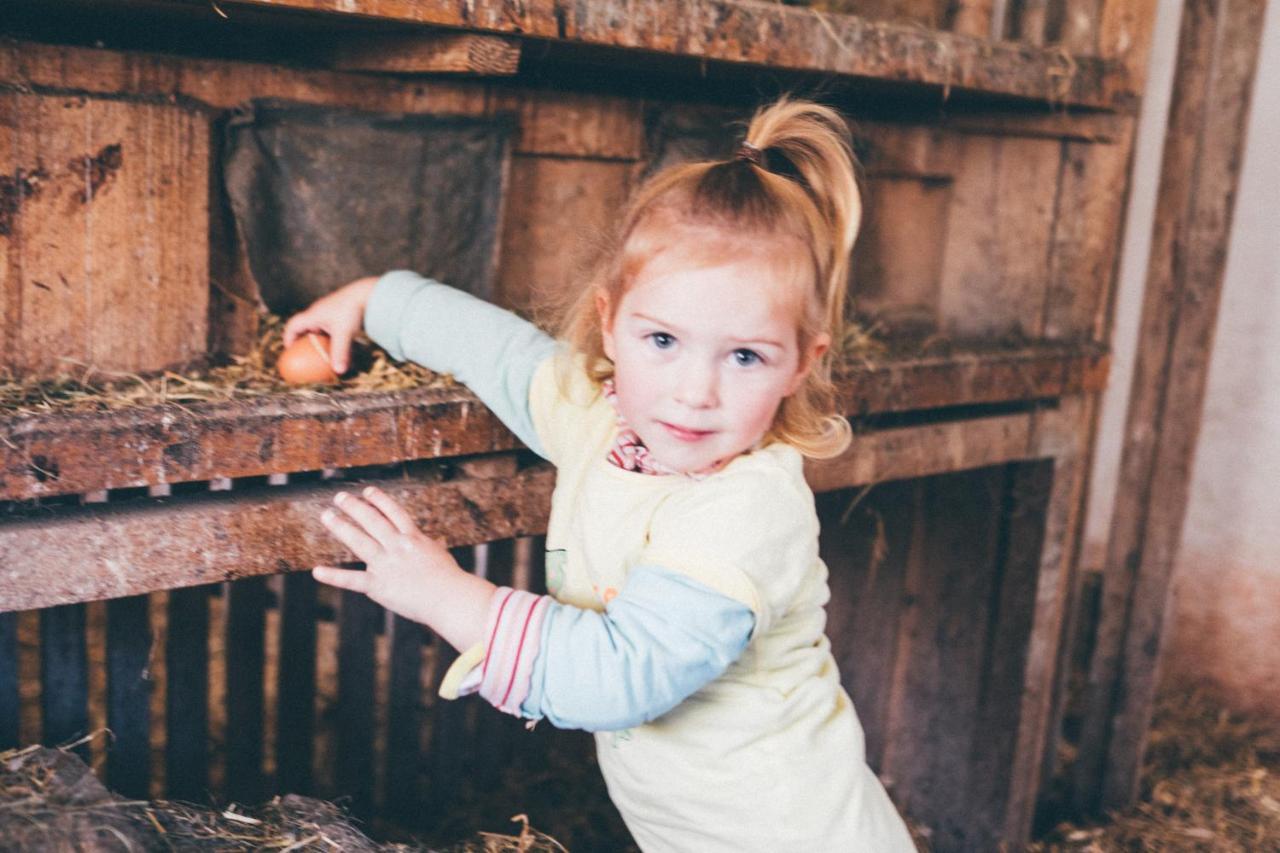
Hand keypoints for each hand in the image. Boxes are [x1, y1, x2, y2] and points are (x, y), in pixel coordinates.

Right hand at [282, 276, 378, 373]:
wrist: (368, 292)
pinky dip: (332, 335)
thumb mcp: (344, 333)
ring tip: (321, 351)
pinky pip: (332, 325)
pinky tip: (340, 344)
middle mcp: (319, 312)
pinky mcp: (341, 311)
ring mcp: (330, 311)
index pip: (293, 326)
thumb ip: (341, 353)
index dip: (288, 338)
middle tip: (304, 353)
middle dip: (302, 339)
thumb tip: (338, 372)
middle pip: (304, 326)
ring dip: (319, 338)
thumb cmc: (352, 311)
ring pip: (319, 326)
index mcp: (313, 315)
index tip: (290, 350)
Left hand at [314, 486, 494, 650]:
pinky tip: (317, 571)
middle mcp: (397, 546)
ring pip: (359, 540)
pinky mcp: (379, 586)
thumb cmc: (450, 579)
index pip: (393, 512)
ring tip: (327, 515)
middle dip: (354, 507)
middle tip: (339, 497)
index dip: (379, 500)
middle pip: (372, 520)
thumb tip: (434, 540)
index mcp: (413, 538)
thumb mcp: (440, 554)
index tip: (368, 491)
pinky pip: (352, 580)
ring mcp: (386, 564)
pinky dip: (334, 576)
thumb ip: (430, 546)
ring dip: (341, 526)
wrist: (450, 598)